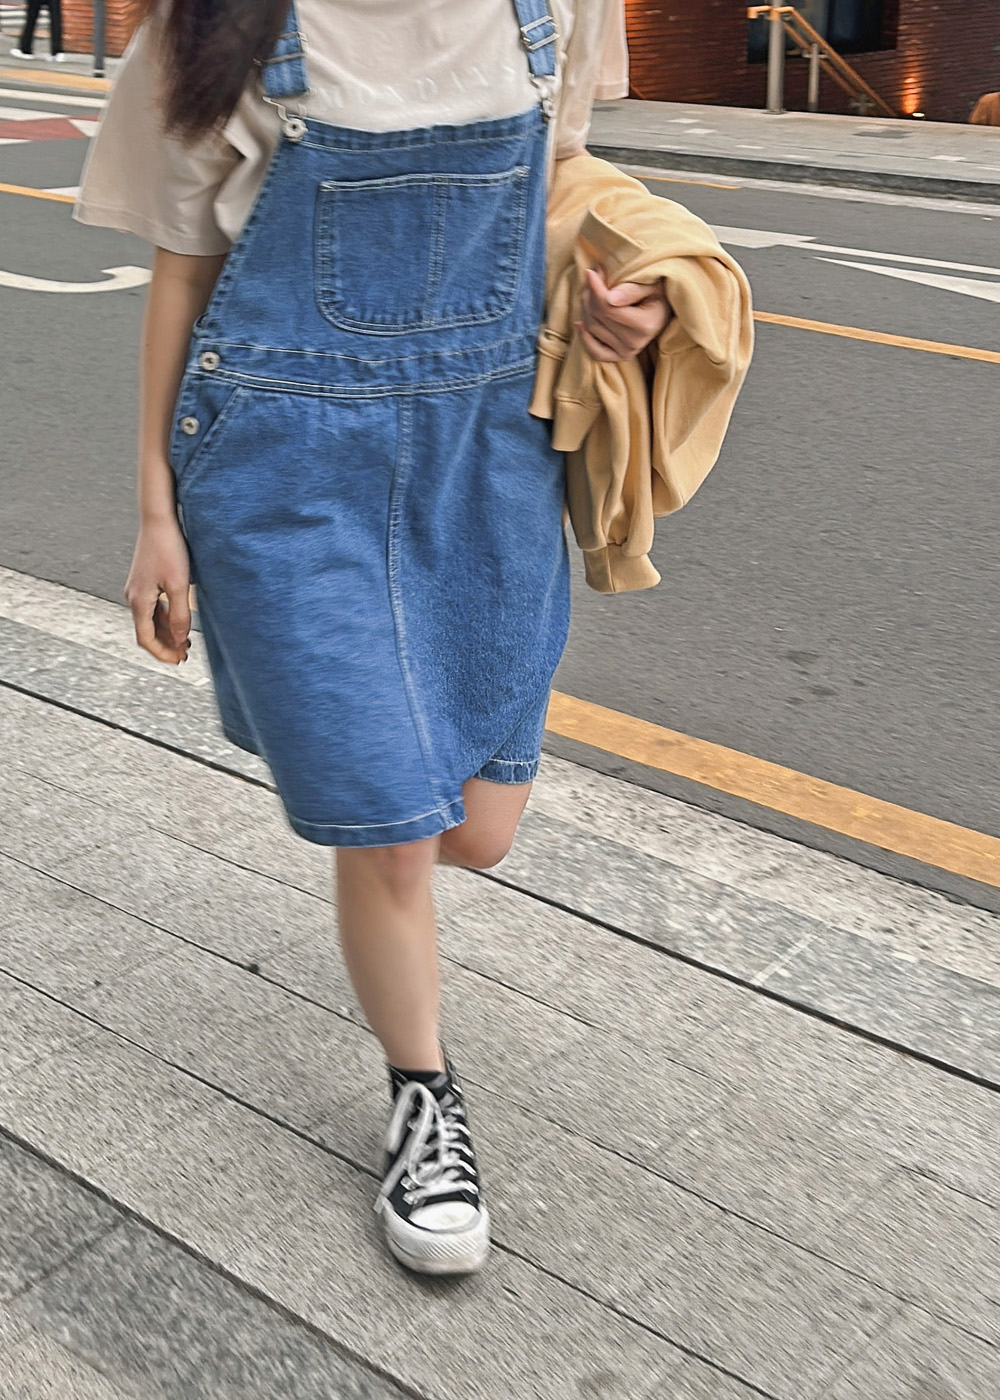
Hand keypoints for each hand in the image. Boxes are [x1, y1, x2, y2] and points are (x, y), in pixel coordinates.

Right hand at [124, 511, 191, 665]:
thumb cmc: (169, 549)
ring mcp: (138, 589)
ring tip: (185, 643)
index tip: (177, 661)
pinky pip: (153, 608)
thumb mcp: (179, 585)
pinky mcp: (145, 581)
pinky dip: (165, 619)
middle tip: (184, 656)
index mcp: (139, 600)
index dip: (161, 653)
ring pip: (151, 620)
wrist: (158, 520)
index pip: (145, 638)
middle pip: (147, 631)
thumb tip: (180, 639)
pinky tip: (179, 622)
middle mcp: (134, 596)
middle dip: (165, 645)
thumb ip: (179, 615)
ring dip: (166, 633)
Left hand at [577, 266, 672, 362]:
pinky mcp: (619, 357)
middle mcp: (635, 343)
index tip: (590, 272)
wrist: (663, 310)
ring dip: (585, 308)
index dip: (595, 288)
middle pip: (597, 317)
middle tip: (592, 279)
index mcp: (645, 325)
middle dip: (589, 295)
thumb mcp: (650, 285)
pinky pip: (594, 352)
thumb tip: (610, 298)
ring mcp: (626, 352)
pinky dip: (584, 338)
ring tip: (591, 293)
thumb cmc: (656, 293)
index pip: (607, 307)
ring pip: (591, 329)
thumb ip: (631, 290)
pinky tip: (579, 324)